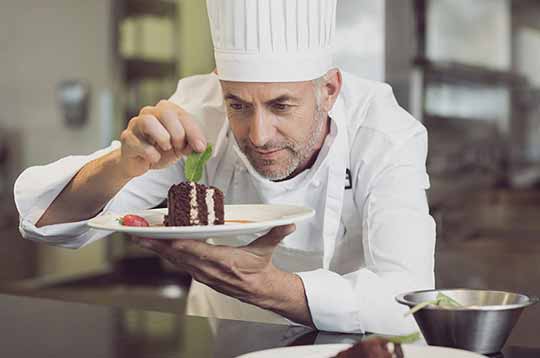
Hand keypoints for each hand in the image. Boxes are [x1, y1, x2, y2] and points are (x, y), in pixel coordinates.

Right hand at [119, 100, 206, 177]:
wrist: (139, 163)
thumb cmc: (160, 150)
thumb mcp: (180, 147)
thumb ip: (190, 144)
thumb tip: (200, 147)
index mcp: (166, 111)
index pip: (182, 115)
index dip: (194, 131)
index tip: (200, 147)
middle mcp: (150, 113)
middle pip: (165, 112)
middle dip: (178, 132)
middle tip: (180, 147)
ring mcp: (135, 124)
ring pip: (148, 121)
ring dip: (162, 137)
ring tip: (166, 148)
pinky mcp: (127, 138)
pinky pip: (138, 143)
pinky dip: (150, 153)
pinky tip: (154, 158)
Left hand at [132, 225, 295, 305]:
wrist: (260, 291)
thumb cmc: (260, 269)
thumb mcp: (267, 249)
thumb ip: (276, 233)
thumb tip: (290, 223)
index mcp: (224, 261)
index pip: (196, 251)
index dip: (177, 243)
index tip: (162, 235)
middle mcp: (209, 269)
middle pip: (177, 255)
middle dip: (156, 244)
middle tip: (137, 233)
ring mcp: (203, 274)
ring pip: (175, 260)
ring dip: (157, 249)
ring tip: (140, 237)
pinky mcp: (200, 275)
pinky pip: (180, 264)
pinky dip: (167, 254)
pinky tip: (157, 245)